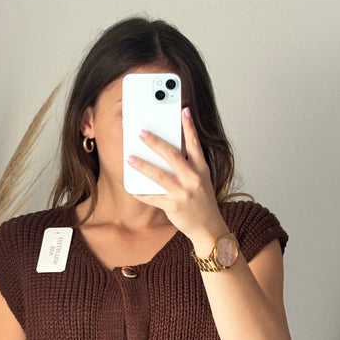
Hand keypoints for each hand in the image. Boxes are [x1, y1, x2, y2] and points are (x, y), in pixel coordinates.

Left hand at [127, 107, 227, 254]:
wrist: (209, 227)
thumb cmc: (202, 201)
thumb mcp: (201, 180)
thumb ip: (189, 165)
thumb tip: (168, 151)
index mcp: (201, 169)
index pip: (195, 144)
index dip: (189, 127)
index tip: (183, 111)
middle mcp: (193, 179)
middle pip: (173, 156)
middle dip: (156, 143)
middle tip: (142, 133)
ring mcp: (183, 193)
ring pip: (159, 176)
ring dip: (143, 166)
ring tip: (130, 158)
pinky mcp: (173, 207)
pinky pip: (153, 198)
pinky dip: (141, 193)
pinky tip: (132, 188)